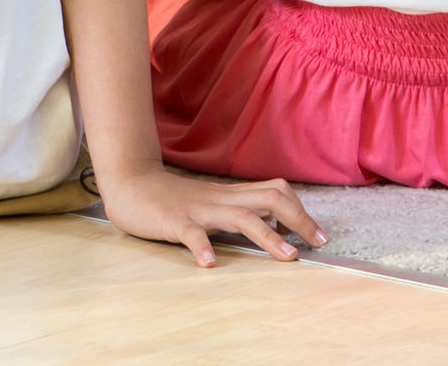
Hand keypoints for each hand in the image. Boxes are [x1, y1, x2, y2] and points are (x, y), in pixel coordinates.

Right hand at [98, 165, 324, 267]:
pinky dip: (202, 248)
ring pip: (240, 216)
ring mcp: (198, 210)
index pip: (276, 191)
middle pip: (269, 199)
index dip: (301, 210)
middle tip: (318, 243)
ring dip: (267, 235)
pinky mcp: (174, 221)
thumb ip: (237, 207)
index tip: (318, 234)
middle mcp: (220, 199)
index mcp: (230, 195)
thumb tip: (272, 218)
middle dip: (299, 220)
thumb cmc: (171, 198)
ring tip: (287, 256)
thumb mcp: (211, 200)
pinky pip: (191, 234)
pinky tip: (210, 264)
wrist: (129, 183)